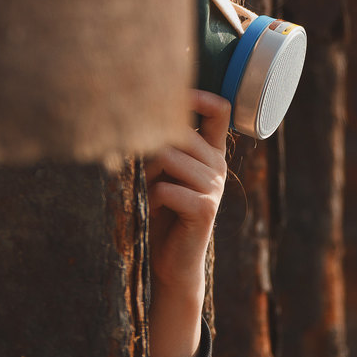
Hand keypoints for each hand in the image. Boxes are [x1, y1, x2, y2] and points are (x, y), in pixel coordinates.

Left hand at [143, 90, 228, 356]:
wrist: (172, 263)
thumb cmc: (162, 214)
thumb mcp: (164, 174)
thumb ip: (164, 147)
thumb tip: (137, 112)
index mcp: (211, 154)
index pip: (219, 111)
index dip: (199, 95)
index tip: (172, 93)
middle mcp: (218, 167)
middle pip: (177, 134)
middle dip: (151, 152)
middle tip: (146, 177)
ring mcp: (215, 187)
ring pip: (169, 158)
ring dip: (149, 176)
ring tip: (152, 193)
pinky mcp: (205, 208)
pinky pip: (166, 188)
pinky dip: (153, 198)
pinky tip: (158, 210)